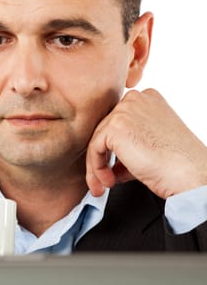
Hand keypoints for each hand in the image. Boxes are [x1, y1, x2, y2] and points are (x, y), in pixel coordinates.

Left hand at [86, 89, 206, 198]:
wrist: (189, 174)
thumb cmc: (178, 164)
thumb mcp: (150, 146)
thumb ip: (128, 146)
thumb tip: (110, 162)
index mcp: (147, 100)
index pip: (118, 122)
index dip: (114, 149)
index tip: (113, 168)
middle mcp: (135, 99)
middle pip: (105, 130)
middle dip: (103, 159)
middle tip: (104, 179)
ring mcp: (125, 110)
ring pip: (97, 140)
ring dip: (97, 167)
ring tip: (105, 185)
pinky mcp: (115, 126)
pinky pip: (94, 148)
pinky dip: (97, 168)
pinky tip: (108, 181)